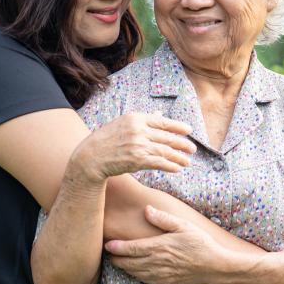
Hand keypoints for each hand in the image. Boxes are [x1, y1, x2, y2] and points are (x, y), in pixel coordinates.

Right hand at [71, 112, 194, 183]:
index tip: (189, 131)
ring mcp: (138, 145)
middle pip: (167, 137)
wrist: (90, 157)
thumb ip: (144, 120)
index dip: (178, 127)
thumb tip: (160, 114)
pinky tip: (177, 168)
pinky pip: (159, 162)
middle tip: (192, 149)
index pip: (163, 122)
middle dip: (182, 144)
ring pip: (165, 151)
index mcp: (135, 118)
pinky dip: (170, 166)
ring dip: (179, 158)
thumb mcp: (123, 124)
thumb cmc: (107, 140)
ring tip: (187, 162)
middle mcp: (138, 130)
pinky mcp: (137, 159)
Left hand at [105, 205, 228, 283]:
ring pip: (133, 272)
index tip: (108, 244)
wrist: (214, 266)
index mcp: (159, 246)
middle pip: (128, 262)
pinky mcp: (164, 282)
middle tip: (110, 252)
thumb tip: (147, 209)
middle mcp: (156, 262)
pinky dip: (134, 274)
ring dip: (124, 266)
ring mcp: (159, 274)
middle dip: (116, 258)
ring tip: (119, 260)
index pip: (131, 248)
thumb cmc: (200, 244)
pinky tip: (135, 270)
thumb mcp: (184, 226)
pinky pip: (143, 279)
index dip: (116, 247)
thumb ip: (163, 218)